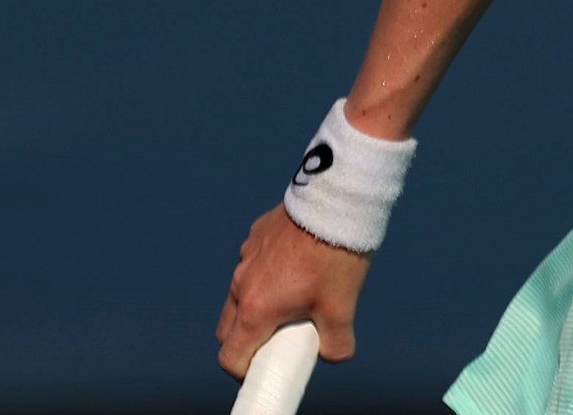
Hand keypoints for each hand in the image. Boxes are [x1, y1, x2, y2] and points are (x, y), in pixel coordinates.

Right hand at [217, 204, 369, 378]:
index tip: (266, 368)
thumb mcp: (342, 306)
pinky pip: (253, 264)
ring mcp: (245, 257)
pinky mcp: (255, 236)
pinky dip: (268, 273)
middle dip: (247, 340)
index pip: (231, 356)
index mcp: (256, 308)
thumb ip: (336, 341)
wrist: (336, 203)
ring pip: (240, 293)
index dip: (245, 370)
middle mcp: (242, 284)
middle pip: (229, 328)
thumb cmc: (335, 256)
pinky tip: (300, 263)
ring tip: (296, 296)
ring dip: (257, 305)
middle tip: (280, 337)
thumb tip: (333, 354)